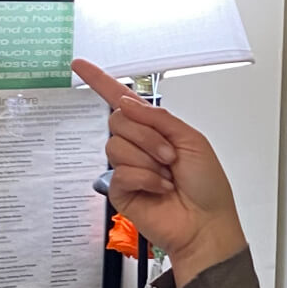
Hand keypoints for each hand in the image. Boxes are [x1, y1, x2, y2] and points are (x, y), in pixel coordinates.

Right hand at [72, 58, 246, 287]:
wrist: (206, 222)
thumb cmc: (207, 185)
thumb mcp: (190, 140)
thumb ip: (158, 118)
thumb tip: (125, 101)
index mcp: (155, 129)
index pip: (122, 101)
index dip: (100, 81)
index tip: (79, 65)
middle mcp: (138, 146)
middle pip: (118, 120)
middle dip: (147, 135)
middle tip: (169, 156)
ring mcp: (127, 167)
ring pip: (117, 145)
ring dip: (148, 159)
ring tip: (166, 176)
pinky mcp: (120, 190)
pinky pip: (120, 171)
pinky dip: (145, 178)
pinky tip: (160, 189)